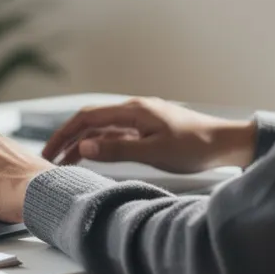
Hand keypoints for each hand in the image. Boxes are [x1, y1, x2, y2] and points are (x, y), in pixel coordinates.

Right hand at [41, 97, 256, 173]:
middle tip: (48, 159)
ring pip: (101, 129)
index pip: (86, 118)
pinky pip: (114, 134)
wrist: (226, 143)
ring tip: (64, 163)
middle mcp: (133, 110)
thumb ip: (117, 149)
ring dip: (81, 143)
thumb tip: (85, 147)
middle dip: (66, 139)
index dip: (64, 134)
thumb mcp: (154, 151)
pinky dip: (98, 145)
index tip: (48, 151)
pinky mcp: (146, 129)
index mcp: (132, 110)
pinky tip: (91, 156)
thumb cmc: (195, 146)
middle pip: (89, 121)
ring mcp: (139, 119)